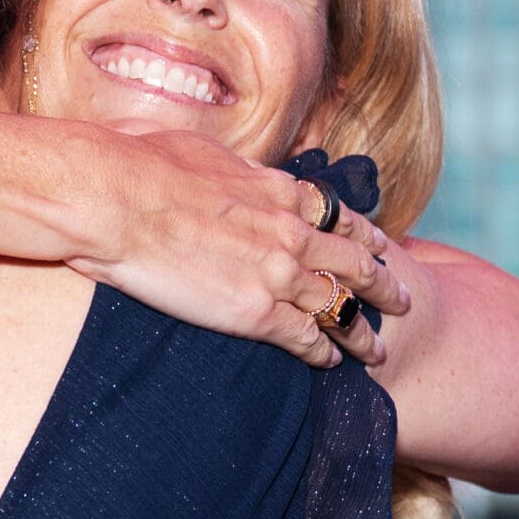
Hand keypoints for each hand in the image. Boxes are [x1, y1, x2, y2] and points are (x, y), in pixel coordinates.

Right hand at [75, 126, 408, 367]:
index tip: (382, 247)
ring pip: (340, 307)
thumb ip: (232, 172)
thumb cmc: (140, 167)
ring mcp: (278, 273)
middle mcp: (290, 231)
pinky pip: (305, 338)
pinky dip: (323, 352)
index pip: (338, 216)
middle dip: (384, 284)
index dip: (365, 234)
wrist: (115, 198)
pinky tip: (331, 364)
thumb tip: (226, 172)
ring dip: (362, 332)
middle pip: (356, 263)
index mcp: (277, 190)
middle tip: (403, 300)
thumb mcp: (204, 154)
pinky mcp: (256, 312)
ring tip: (377, 350)